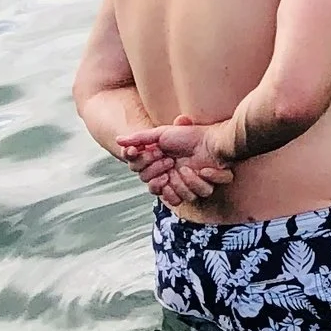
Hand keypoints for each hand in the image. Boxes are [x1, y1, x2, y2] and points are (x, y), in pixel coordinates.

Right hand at [116, 118, 233, 208]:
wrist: (212, 138)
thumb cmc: (187, 135)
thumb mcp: (161, 134)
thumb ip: (139, 138)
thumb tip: (118, 140)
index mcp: (160, 169)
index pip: (145, 178)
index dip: (147, 169)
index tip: (154, 154)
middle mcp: (172, 180)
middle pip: (155, 189)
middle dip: (161, 173)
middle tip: (170, 161)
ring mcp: (187, 185)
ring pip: (177, 197)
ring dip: (181, 181)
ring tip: (187, 167)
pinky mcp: (204, 187)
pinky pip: (197, 195)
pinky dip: (200, 181)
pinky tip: (203, 170)